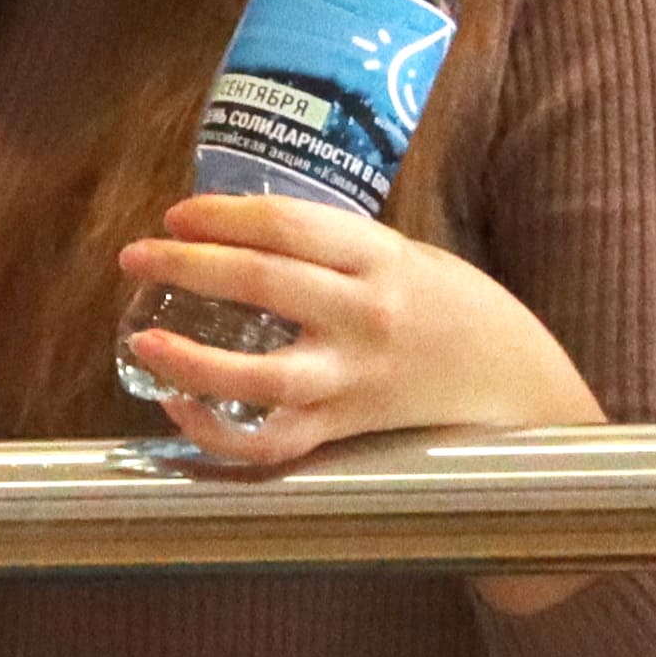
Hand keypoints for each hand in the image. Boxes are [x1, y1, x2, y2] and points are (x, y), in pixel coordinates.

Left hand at [110, 194, 599, 472]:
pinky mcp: (342, 430)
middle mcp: (365, 317)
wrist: (518, 385)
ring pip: (260, 375)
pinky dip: (215, 432)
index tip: (176, 215)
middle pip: (263, 283)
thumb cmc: (452, 311)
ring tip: (142, 339)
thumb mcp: (404, 256)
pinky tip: (175, 408)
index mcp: (381, 259)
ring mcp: (353, 380)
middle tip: (137, 256)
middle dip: (187, 264)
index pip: (286, 225)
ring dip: (190, 358)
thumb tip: (236, 231)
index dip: (219, 215)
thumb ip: (332, 249)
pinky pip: (270, 441)